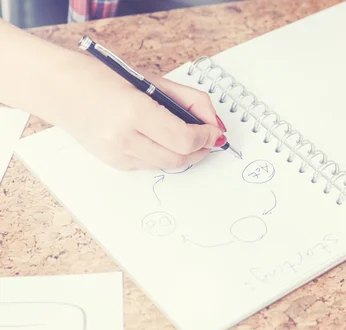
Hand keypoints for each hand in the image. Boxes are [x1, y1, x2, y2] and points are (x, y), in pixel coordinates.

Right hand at [55, 53, 226, 169]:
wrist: (60, 89)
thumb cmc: (104, 78)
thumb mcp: (151, 80)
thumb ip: (188, 100)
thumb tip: (213, 123)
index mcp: (133, 111)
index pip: (183, 138)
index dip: (206, 138)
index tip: (215, 133)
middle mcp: (123, 138)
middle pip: (178, 158)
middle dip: (200, 151)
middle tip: (209, 141)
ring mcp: (117, 154)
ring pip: (166, 165)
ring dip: (185, 155)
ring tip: (191, 141)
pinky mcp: (114, 163)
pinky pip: (150, 165)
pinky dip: (164, 155)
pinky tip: (162, 141)